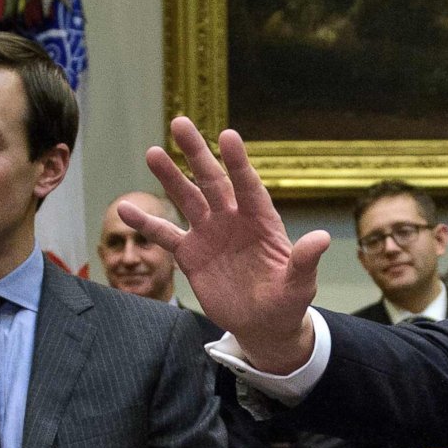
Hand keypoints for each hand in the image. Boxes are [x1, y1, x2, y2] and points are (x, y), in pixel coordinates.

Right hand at [134, 118, 329, 373]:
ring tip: (153, 152)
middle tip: (180, 123)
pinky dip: (146, 223)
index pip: (248, 186)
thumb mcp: (300, 284)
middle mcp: (233, 219)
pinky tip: (124, 208)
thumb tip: (323, 238)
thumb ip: (305, 260)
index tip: (227, 136)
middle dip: (197, 153)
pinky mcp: (191, 254)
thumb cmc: (287, 301)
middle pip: (213, 180)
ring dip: (170, 177)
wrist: (263, 324)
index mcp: (261, 220)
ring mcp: (210, 233)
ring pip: (187, 198)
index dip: (238, 162)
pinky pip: (165, 235)